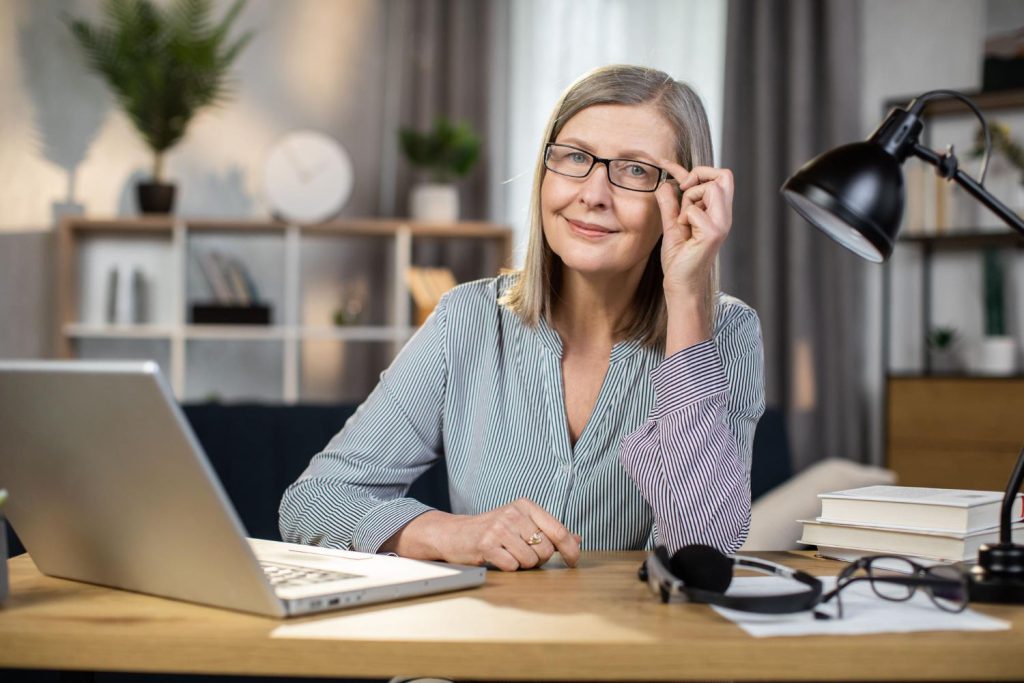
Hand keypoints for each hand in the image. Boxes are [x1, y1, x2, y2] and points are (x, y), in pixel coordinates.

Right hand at [385, 498, 581, 570]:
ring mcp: (499, 527)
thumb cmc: (493, 530)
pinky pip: (512, 566)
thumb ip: (549, 531)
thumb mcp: (522, 524)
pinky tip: (498, 558)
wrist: (456, 534)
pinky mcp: (486, 543)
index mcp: (526, 506)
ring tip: (508, 554)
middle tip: (523, 554)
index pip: (558, 530)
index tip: (573, 561)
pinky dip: (508, 568)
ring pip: (530, 560)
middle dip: (538, 559)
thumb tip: (578, 540)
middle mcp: (513, 513)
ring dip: (522, 564)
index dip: (570, 549)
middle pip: (545, 549)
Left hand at [654, 162, 733, 298]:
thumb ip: (670, 203)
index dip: (695, 168)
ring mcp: (721, 224)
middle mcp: (724, 216)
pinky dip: (683, 217)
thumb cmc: (679, 258)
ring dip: (690, 199)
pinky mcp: (713, 233)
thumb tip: (665, 183)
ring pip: (711, 188)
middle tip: (682, 190)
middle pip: (724, 175)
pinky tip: (684, 232)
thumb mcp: (672, 224)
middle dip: (698, 176)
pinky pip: (694, 209)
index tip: (671, 170)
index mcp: (718, 213)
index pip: (719, 177)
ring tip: (683, 220)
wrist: (680, 283)